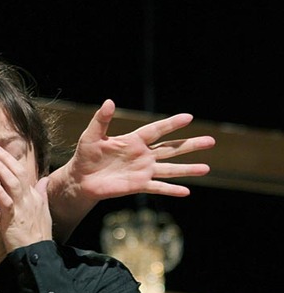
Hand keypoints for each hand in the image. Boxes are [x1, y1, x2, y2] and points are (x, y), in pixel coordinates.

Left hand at [0, 145, 51, 251]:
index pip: (24, 174)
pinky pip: (6, 201)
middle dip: (6, 159)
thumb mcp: (43, 211)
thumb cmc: (37, 234)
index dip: (13, 161)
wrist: (37, 252)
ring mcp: (23, 207)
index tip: (2, 152)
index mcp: (35, 196)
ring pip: (13, 183)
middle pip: (19, 173)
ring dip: (1, 169)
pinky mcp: (14, 218)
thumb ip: (42, 194)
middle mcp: (30, 199)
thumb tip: (44, 180)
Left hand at [59, 99, 214, 200]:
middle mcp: (143, 155)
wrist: (81, 179)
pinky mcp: (138, 185)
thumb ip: (101, 120)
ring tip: (206, 168)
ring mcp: (142, 171)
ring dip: (188, 169)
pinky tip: (186, 191)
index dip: (171, 124)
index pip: (156, 130)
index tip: (188, 117)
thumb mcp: (92, 136)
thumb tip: (108, 101)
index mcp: (133, 141)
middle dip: (190, 145)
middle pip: (171, 148)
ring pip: (170, 169)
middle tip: (211, 141)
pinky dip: (172, 190)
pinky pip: (158, 187)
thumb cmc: (85, 156)